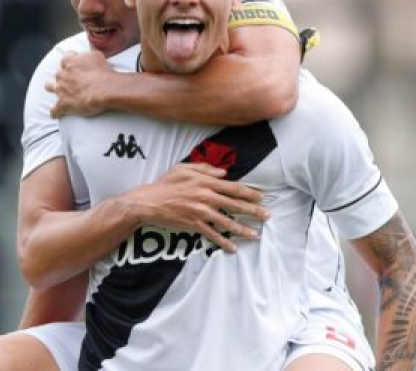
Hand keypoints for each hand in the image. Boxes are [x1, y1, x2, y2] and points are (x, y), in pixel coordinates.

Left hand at [46, 51, 114, 117]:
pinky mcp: (63, 103)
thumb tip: (86, 54)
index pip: (65, 58)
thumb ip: (87, 54)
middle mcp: (62, 74)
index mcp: (70, 61)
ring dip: (54, 89)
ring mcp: (61, 89)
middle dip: (63, 77)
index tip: (74, 66)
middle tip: (71, 81)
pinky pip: (54, 110)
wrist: (106, 89)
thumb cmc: (103, 73)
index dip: (70, 63)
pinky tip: (57, 114)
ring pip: (49, 86)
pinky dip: (55, 112)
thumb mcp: (96, 56)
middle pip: (57, 73)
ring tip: (59, 93)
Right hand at [128, 163, 267, 252]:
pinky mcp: (194, 224)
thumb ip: (205, 168)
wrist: (148, 202)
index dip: (250, 192)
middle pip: (235, 204)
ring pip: (227, 221)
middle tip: (267, 216)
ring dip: (243, 229)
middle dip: (253, 211)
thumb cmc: (166, 184)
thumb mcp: (184, 168)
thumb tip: (223, 173)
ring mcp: (200, 211)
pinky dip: (223, 242)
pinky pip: (212, 234)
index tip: (262, 196)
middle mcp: (206, 196)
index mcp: (205, 181)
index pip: (233, 187)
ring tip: (255, 234)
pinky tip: (233, 247)